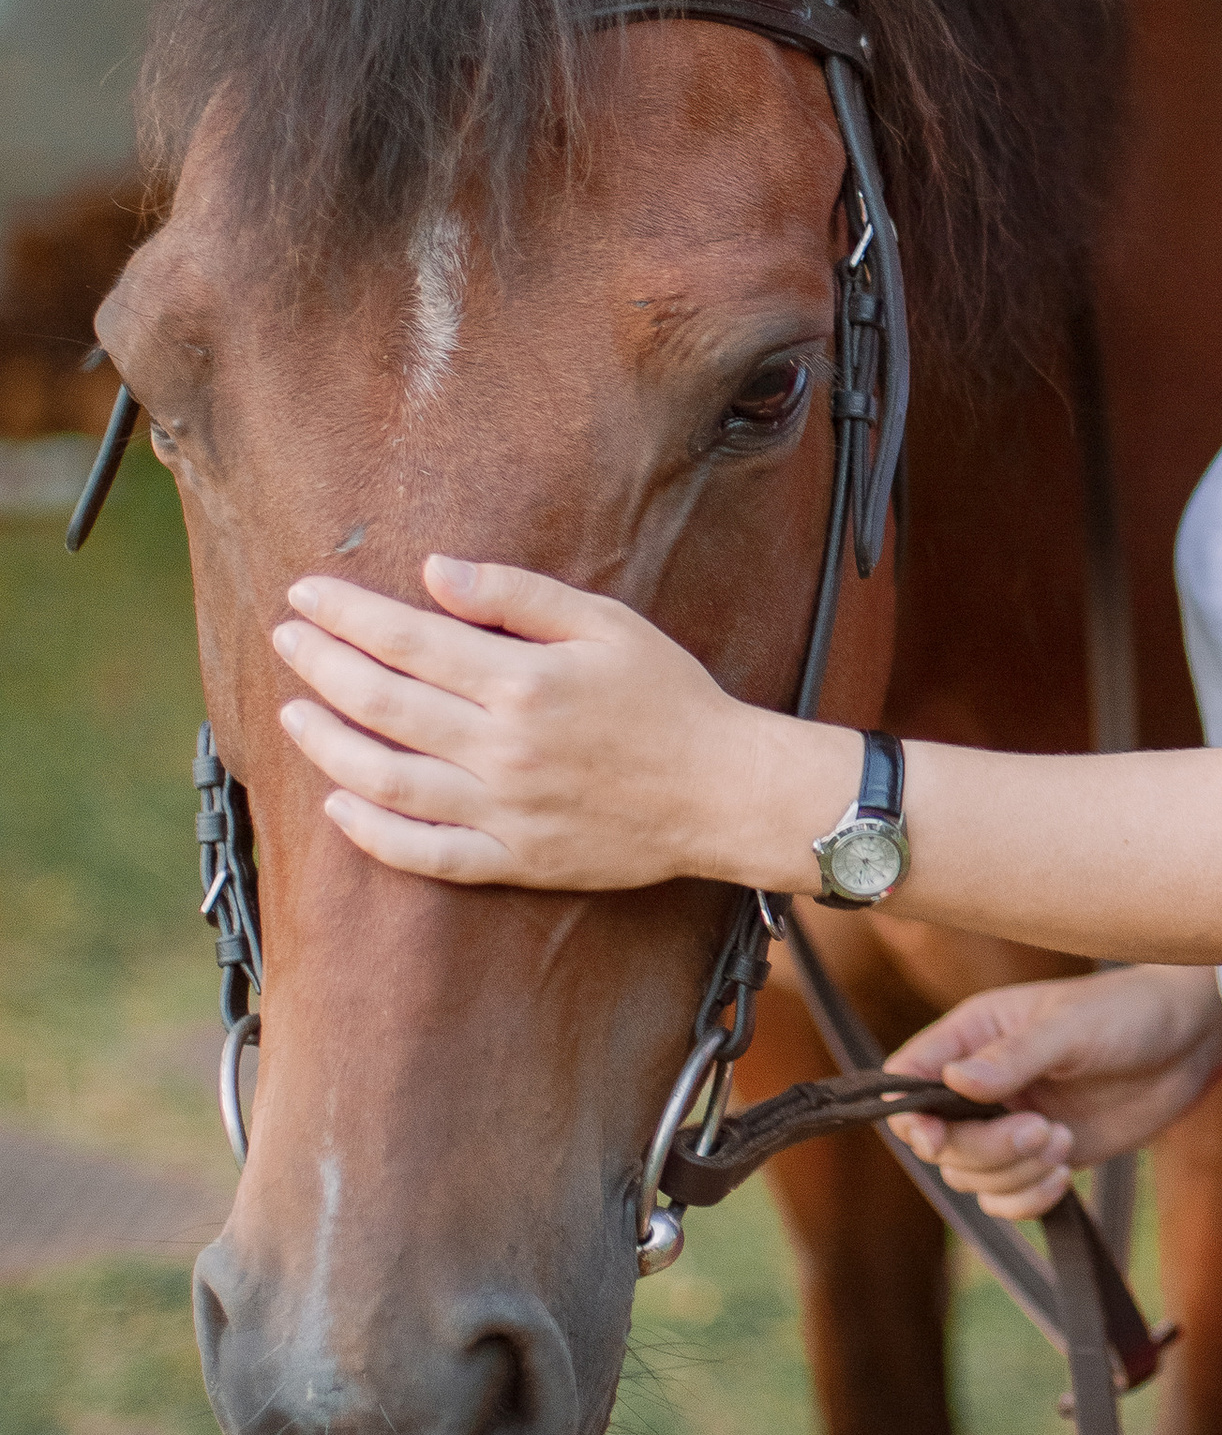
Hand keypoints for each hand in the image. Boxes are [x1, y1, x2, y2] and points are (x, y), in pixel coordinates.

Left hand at [271, 557, 781, 889]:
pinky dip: (370, 832)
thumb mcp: (606, 622)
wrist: (722, 792)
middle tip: (286, 638)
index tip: (305, 593)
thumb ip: (516, 594)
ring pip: (385, 780)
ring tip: (292, 715)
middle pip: (382, 703)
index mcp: (524, 681)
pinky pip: (423, 854)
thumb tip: (432, 572)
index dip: (346, 613)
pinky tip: (338, 805)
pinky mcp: (513, 862)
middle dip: (320, 665)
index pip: (406, 639)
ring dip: (327, 744)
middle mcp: (502, 749)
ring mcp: (503, 812)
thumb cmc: (669, 696)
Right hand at [889, 965, 1221, 1222]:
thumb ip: (1013, 1056)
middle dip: (985, 1148)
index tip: (936, 1136)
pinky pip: (1008, 1197)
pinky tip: (1064, 1174)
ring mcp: (1009, 1123)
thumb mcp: (1071, 1027)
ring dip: (1014, 1173)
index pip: (908, 1079)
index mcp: (973, 1035)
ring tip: (1064, 1142)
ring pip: (972, 1176)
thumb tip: (952, 1081)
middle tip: (1043, 1129)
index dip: (909, 1114)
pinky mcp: (1042, 1156)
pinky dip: (1028, 1198)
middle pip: (939, 1141)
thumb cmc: (1128, 1012)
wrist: (1189, 1041)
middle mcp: (981, 1084)